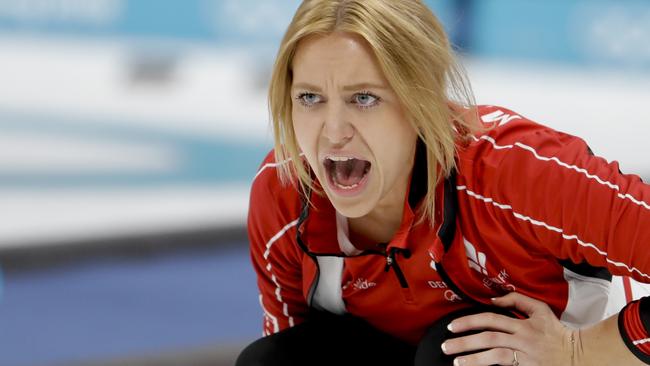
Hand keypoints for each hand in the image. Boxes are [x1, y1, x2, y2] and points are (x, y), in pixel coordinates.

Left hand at [440, 292, 575, 365]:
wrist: (578, 354)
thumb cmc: (556, 330)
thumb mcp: (540, 309)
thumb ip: (516, 300)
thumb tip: (493, 300)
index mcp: (522, 323)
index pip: (491, 320)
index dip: (470, 322)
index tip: (452, 326)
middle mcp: (522, 339)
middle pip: (488, 339)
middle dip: (464, 342)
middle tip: (446, 346)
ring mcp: (525, 356)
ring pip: (495, 356)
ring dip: (473, 359)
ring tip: (456, 361)